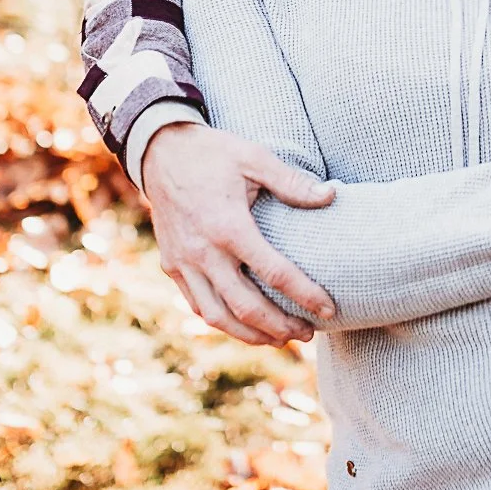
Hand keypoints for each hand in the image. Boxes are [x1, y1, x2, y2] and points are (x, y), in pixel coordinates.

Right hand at [140, 122, 337, 345]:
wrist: (160, 151)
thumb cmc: (213, 153)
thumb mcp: (254, 157)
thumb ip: (292, 182)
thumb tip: (331, 196)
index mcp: (229, 226)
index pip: (275, 272)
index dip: (306, 295)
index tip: (329, 309)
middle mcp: (204, 252)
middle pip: (246, 307)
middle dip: (281, 327)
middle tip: (308, 333)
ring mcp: (183, 262)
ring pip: (218, 316)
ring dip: (251, 334)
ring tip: (280, 338)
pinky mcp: (171, 265)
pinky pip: (198, 305)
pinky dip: (223, 321)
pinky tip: (244, 324)